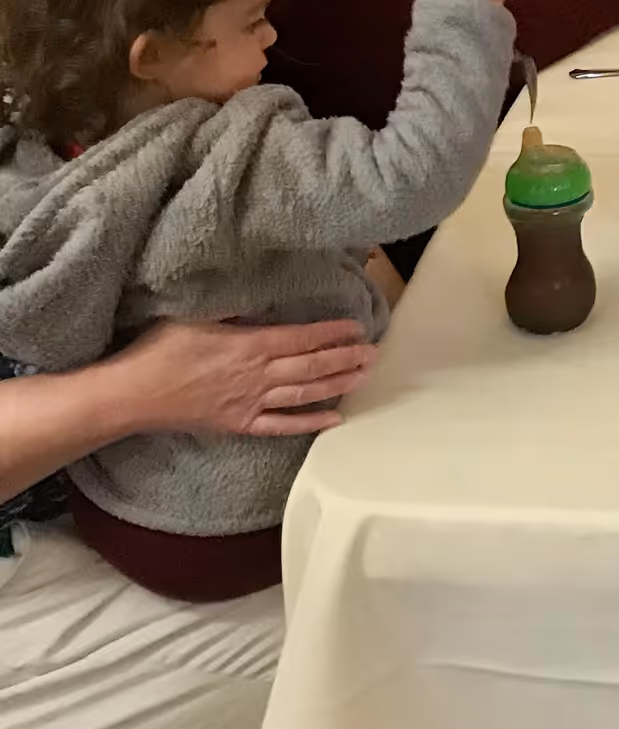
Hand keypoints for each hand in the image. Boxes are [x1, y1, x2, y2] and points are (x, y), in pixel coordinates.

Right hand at [114, 318, 378, 438]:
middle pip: (312, 367)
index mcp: (250, 344)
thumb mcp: (199, 315)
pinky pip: (281, 427)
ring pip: (304, 395)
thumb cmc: (161, 349)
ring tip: (364, 377)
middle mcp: (257, 375)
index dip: (333, 333)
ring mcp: (250, 404)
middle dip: (346, 358)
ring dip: (337, 385)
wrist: (133, 395)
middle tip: (375, 352)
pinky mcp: (239, 425)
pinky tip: (334, 419)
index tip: (358, 327)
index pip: (303, 338)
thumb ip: (235, 309)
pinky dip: (309, 423)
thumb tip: (263, 302)